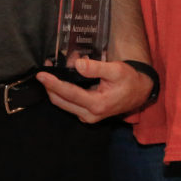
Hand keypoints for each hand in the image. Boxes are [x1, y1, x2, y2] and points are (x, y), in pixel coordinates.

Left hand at [36, 58, 152, 122]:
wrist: (139, 93)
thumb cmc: (129, 80)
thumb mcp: (116, 70)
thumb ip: (96, 67)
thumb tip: (77, 64)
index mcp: (96, 104)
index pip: (68, 93)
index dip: (53, 84)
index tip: (41, 75)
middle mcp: (89, 114)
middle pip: (60, 101)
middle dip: (50, 86)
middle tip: (46, 68)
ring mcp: (87, 116)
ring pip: (63, 104)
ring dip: (55, 88)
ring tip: (54, 70)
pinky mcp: (87, 114)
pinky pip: (69, 103)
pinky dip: (63, 91)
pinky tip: (64, 78)